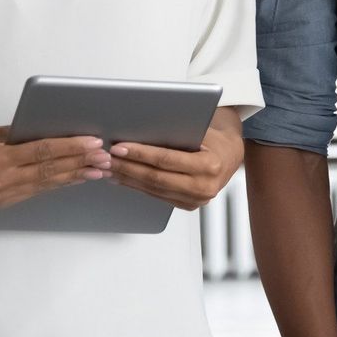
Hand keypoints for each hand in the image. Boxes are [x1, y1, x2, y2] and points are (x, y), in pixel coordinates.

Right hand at [0, 127, 110, 206]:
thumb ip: (25, 135)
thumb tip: (61, 132)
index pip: (42, 151)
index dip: (71, 147)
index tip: (93, 142)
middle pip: (49, 170)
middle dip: (80, 163)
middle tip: (104, 158)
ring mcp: (0, 197)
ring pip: (46, 184)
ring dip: (75, 176)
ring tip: (98, 170)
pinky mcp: (3, 204)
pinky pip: (36, 191)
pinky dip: (58, 183)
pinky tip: (76, 178)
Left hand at [108, 108, 243, 210]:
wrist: (230, 157)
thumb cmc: (215, 140)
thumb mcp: (200, 131)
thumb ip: (176, 134)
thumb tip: (140, 130)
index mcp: (209, 165)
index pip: (166, 159)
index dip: (140, 153)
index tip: (119, 147)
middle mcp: (204, 186)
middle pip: (156, 177)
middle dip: (127, 167)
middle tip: (106, 158)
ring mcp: (196, 199)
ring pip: (153, 189)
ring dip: (128, 178)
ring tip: (109, 168)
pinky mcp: (187, 205)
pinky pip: (157, 196)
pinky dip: (138, 186)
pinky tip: (124, 178)